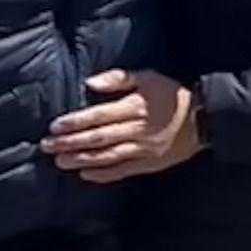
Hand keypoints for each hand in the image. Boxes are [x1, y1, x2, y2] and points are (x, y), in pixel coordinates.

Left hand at [46, 66, 203, 183]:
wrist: (203, 119)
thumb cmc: (172, 94)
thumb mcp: (149, 77)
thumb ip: (119, 78)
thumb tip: (91, 82)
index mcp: (135, 106)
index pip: (99, 116)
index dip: (75, 122)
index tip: (54, 126)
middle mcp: (136, 130)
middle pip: (98, 138)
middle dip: (70, 143)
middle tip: (47, 146)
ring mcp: (143, 149)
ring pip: (107, 156)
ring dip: (81, 159)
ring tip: (60, 162)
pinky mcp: (149, 164)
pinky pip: (123, 171)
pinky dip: (104, 174)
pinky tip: (86, 174)